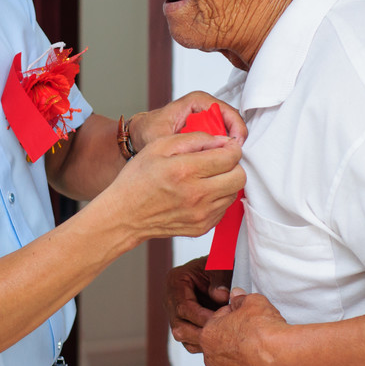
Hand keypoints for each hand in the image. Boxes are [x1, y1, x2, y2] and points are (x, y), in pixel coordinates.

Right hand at [101, 131, 244, 240]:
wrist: (125, 215)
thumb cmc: (138, 180)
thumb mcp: (159, 146)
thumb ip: (194, 138)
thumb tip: (220, 140)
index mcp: (186, 170)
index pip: (231, 156)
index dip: (230, 147)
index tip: (224, 146)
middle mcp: (197, 195)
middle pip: (239, 176)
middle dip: (233, 165)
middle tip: (218, 161)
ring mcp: (201, 214)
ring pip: (234, 193)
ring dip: (225, 182)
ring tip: (205, 177)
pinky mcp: (202, 227)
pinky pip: (223, 208)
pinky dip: (217, 198)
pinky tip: (199, 192)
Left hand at [129, 92, 246, 151]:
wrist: (137, 138)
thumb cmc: (147, 131)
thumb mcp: (161, 136)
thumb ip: (178, 141)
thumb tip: (198, 151)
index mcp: (195, 102)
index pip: (224, 108)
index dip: (234, 125)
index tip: (236, 141)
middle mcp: (203, 110)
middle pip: (230, 121)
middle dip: (234, 138)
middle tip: (235, 155)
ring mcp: (205, 122)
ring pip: (227, 132)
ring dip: (229, 146)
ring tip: (227, 161)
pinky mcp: (205, 134)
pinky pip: (220, 141)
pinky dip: (222, 151)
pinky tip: (219, 163)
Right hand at [166, 257, 232, 352]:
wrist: (221, 267)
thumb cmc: (219, 264)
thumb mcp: (221, 265)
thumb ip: (220, 279)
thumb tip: (220, 296)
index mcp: (175, 282)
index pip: (183, 307)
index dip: (201, 317)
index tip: (220, 321)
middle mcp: (171, 299)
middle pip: (179, 326)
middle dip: (201, 333)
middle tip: (223, 335)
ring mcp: (176, 313)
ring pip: (183, 337)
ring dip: (203, 340)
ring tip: (223, 338)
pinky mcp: (185, 324)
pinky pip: (190, 341)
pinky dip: (204, 344)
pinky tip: (221, 340)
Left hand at [201, 290, 290, 365]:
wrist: (284, 358)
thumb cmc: (266, 331)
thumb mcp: (252, 302)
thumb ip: (240, 299)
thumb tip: (236, 296)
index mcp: (208, 335)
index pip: (218, 319)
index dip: (235, 314)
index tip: (246, 315)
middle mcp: (211, 358)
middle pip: (222, 342)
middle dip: (235, 336)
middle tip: (254, 331)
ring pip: (231, 361)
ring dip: (241, 355)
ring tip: (259, 347)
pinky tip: (262, 363)